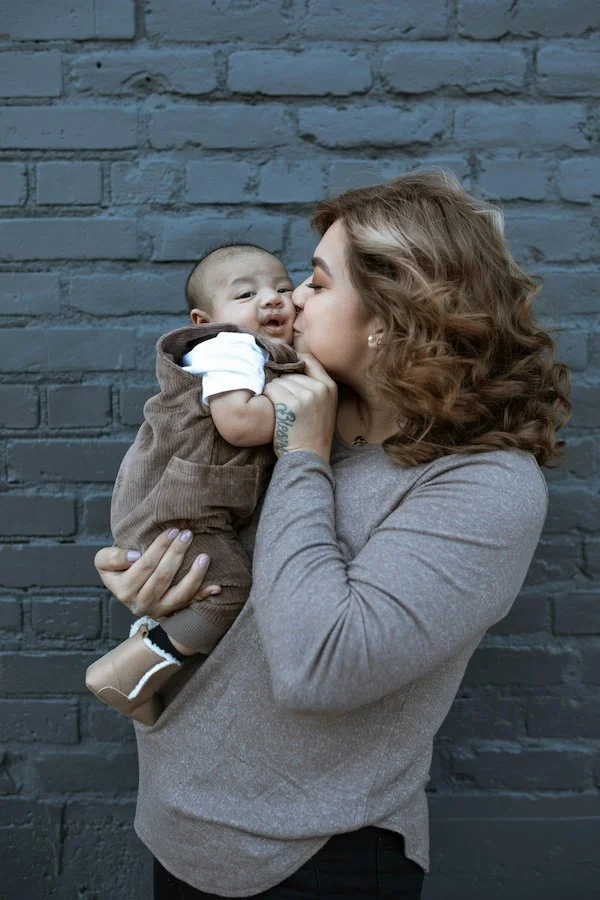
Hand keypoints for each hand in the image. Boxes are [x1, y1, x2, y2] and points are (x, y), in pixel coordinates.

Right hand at [94, 528, 221, 619]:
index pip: (144, 565)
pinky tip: (217, 587)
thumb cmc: (119, 568)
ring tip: (204, 557)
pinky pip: (190, 604)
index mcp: (123, 590)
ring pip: (179, 594)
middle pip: (162, 577)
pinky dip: (204, 596)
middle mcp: (141, 604)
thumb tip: (135, 556)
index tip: (172, 531)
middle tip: (187, 534)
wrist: (127, 588)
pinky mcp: (173, 612)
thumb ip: (111, 557)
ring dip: (194, 576)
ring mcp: (159, 610)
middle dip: (176, 553)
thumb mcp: (104, 561)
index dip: (159, 547)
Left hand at [263, 352, 337, 462]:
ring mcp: (306, 395)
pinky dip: (268, 399)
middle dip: (283, 384)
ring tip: (282, 410)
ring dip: (274, 393)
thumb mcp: (323, 406)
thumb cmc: (311, 433)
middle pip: (290, 372)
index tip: (284, 369)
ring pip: (279, 380)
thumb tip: (292, 362)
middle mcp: (320, 388)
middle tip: (285, 403)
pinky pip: (271, 390)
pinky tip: (275, 412)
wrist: (308, 456)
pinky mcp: (291, 404)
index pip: (308, 359)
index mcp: (330, 386)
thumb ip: (314, 386)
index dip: (293, 361)